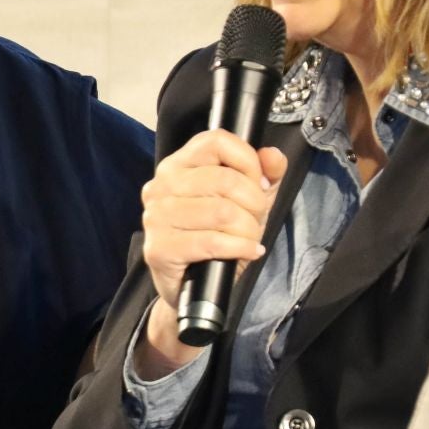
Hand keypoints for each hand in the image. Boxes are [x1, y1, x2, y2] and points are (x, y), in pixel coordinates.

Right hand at [137, 129, 286, 375]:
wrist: (195, 288)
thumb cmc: (218, 238)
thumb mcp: (248, 202)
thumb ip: (265, 174)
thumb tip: (273, 156)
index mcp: (178, 165)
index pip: (216, 141)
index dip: (247, 161)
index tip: (258, 184)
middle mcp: (161, 185)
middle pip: (224, 180)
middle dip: (254, 204)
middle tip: (256, 220)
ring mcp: (156, 217)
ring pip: (222, 212)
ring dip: (248, 230)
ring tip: (248, 240)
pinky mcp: (159, 248)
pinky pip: (211, 242)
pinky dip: (239, 248)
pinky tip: (246, 252)